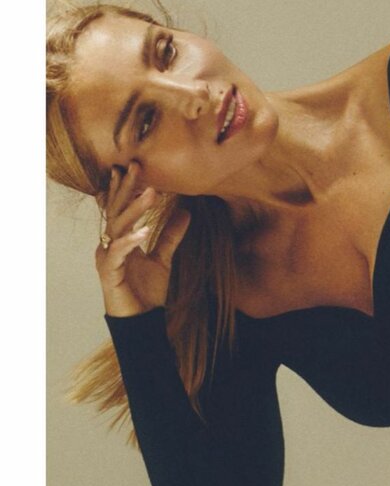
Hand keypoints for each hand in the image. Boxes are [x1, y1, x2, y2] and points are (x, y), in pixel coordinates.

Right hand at [97, 161, 190, 317]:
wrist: (141, 320)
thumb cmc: (146, 291)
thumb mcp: (163, 258)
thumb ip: (171, 236)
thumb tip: (186, 211)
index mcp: (120, 239)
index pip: (121, 208)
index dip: (126, 188)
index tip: (134, 166)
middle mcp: (109, 245)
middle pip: (116, 211)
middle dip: (126, 188)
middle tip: (136, 166)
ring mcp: (107, 258)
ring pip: (118, 227)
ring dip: (135, 210)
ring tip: (151, 193)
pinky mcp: (109, 273)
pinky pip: (118, 253)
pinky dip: (131, 241)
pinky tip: (144, 231)